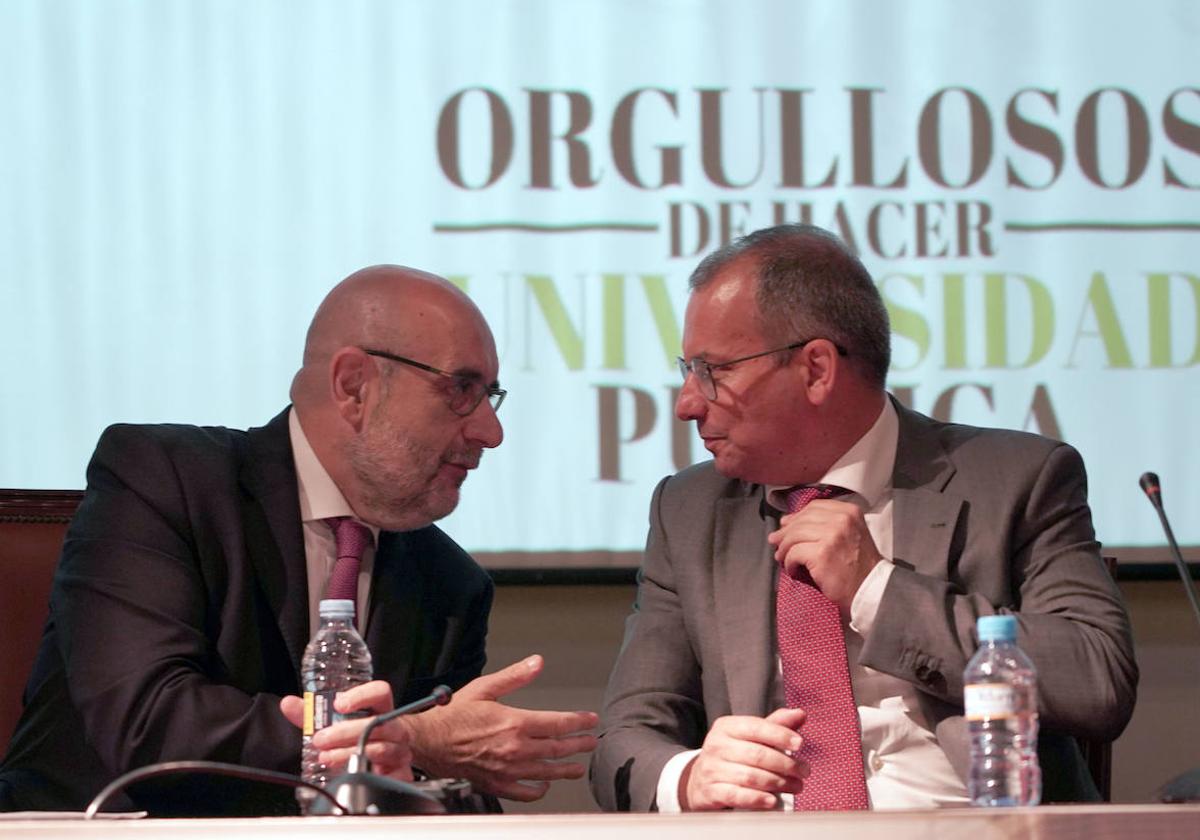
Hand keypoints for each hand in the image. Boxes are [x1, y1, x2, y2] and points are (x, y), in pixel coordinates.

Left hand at [279, 680, 412, 779]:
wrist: (392, 755)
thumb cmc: (362, 733)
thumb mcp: (338, 722)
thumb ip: (312, 714)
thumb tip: (288, 704)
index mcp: (381, 707)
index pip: (380, 691)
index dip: (361, 696)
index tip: (338, 705)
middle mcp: (394, 726)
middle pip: (378, 723)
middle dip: (346, 731)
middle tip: (321, 739)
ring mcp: (399, 749)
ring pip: (380, 749)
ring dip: (349, 753)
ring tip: (326, 758)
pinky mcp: (401, 771)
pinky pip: (389, 774)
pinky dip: (368, 775)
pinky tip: (349, 776)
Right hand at [397, 654, 598, 801]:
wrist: (429, 741)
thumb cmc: (453, 716)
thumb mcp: (485, 688)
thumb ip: (514, 676)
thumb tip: (536, 663)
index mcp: (514, 723)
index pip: (558, 724)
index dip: (578, 722)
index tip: (590, 720)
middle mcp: (514, 749)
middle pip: (557, 748)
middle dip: (579, 745)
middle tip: (591, 742)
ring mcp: (507, 769)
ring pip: (546, 771)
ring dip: (566, 769)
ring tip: (578, 767)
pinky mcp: (496, 784)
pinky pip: (524, 791)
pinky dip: (538, 790)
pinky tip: (544, 785)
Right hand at [680, 707, 807, 810]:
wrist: (700, 779)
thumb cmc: (733, 755)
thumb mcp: (750, 736)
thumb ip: (775, 725)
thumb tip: (800, 714)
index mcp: (727, 727)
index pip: (756, 727)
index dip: (780, 735)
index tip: (800, 744)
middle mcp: (717, 745)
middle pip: (757, 754)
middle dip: (786, 764)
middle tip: (804, 771)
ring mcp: (712, 769)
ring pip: (750, 776)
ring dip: (779, 783)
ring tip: (796, 786)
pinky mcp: (711, 791)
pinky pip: (737, 796)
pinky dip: (757, 799)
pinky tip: (772, 800)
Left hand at [768, 498, 881, 613]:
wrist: (870, 588)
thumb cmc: (858, 564)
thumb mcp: (850, 533)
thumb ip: (825, 523)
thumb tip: (787, 521)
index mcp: (849, 511)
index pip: (814, 507)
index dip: (797, 516)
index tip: (786, 526)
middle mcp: (841, 519)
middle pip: (802, 520)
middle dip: (785, 532)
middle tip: (776, 542)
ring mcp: (831, 535)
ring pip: (794, 535)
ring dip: (784, 547)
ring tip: (781, 557)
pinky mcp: (821, 554)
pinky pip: (794, 553)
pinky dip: (788, 562)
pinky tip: (791, 569)